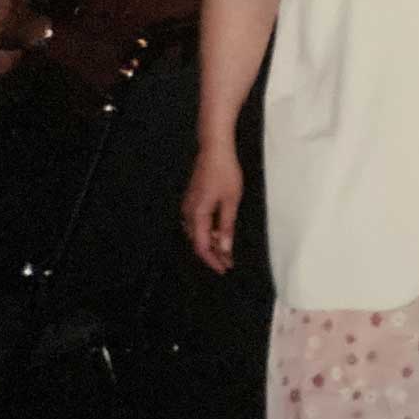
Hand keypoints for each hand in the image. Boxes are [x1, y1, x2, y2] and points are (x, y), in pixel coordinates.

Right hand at [181, 145, 243, 272]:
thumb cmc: (225, 173)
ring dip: (211, 243)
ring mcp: (188, 206)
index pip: (202, 246)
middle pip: (198, 242)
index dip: (213, 260)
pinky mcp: (191, 201)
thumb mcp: (231, 201)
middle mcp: (188, 213)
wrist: (214, 150)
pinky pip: (197, 223)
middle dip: (213, 254)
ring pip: (197, 233)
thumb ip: (227, 226)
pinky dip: (208, 232)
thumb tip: (225, 248)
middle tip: (228, 262)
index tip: (224, 269)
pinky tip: (220, 232)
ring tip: (226, 250)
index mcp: (197, 215)